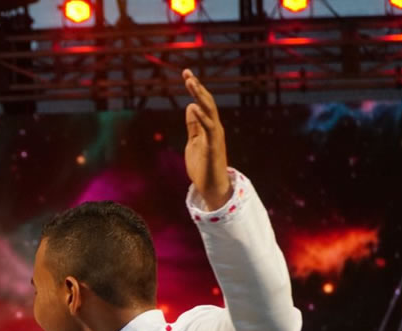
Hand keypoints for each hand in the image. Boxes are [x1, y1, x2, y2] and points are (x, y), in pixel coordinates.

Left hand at [183, 69, 231, 210]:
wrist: (211, 187)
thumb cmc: (203, 166)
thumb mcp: (194, 141)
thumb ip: (193, 126)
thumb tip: (190, 106)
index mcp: (210, 126)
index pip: (203, 102)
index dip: (195, 88)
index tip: (187, 74)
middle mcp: (215, 127)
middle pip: (207, 102)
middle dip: (197, 87)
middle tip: (187, 72)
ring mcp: (215, 135)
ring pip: (209, 110)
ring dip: (199, 96)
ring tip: (191, 82)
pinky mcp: (213, 146)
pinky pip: (208, 128)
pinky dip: (201, 117)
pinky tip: (193, 106)